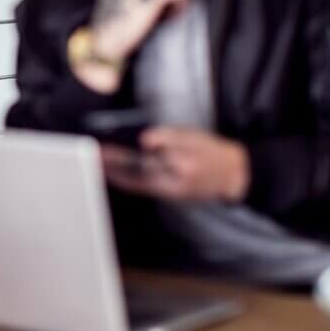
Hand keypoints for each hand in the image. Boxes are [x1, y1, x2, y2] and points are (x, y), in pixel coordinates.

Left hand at [100, 126, 249, 202]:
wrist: (233, 176)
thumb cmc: (212, 152)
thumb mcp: (194, 137)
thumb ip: (168, 137)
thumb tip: (143, 141)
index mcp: (183, 163)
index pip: (148, 157)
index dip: (126, 152)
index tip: (108, 144)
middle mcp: (174, 180)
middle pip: (138, 170)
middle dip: (115, 162)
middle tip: (96, 152)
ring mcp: (170, 189)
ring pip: (137, 182)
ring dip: (115, 173)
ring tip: (98, 162)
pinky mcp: (167, 193)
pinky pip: (142, 188)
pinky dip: (126, 181)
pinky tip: (112, 174)